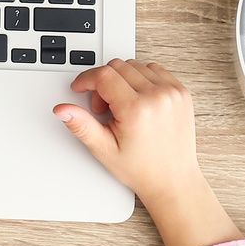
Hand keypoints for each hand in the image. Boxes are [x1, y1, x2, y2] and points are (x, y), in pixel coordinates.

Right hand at [56, 60, 240, 245]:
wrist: (174, 180)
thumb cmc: (142, 168)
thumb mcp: (104, 149)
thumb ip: (81, 125)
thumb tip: (62, 109)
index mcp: (137, 110)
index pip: (103, 75)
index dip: (86, 80)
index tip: (80, 88)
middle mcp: (158, 97)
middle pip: (117, 66)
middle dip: (103, 83)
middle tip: (105, 109)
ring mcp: (173, 93)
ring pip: (135, 65)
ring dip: (123, 79)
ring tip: (123, 106)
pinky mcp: (182, 92)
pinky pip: (155, 70)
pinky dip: (142, 79)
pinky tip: (139, 99)